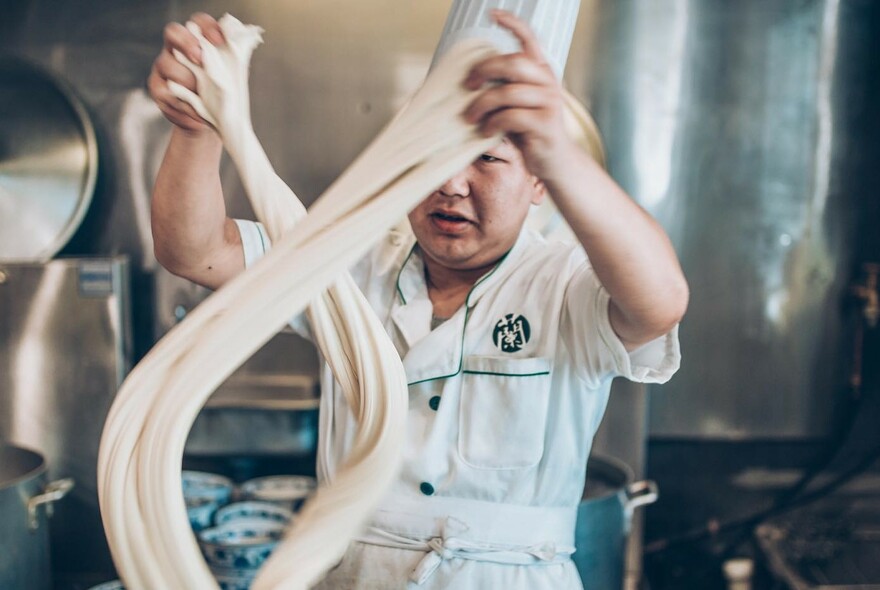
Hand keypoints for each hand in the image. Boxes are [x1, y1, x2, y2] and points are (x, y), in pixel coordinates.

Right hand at [147, 13, 225, 134]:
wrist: (211, 121)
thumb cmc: (222, 94)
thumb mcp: (230, 77)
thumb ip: (231, 61)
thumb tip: (241, 47)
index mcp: (197, 41)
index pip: (198, 22)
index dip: (207, 27)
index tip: (220, 40)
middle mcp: (176, 49)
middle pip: (173, 33)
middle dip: (187, 43)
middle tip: (200, 59)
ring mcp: (163, 67)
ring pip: (168, 65)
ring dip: (186, 81)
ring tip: (201, 97)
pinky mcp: (157, 88)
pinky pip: (166, 92)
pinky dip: (183, 104)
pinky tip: (196, 113)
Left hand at [461, 10, 574, 179]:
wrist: (554, 161)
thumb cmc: (530, 131)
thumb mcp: (517, 104)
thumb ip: (504, 87)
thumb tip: (470, 80)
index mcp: (541, 72)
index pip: (530, 39)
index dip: (512, 24)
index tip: (492, 14)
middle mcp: (548, 82)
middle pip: (512, 63)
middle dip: (484, 71)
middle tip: (467, 85)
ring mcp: (549, 102)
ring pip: (507, 92)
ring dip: (481, 104)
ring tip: (470, 117)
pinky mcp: (545, 124)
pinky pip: (510, 117)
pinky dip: (492, 123)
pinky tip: (486, 131)